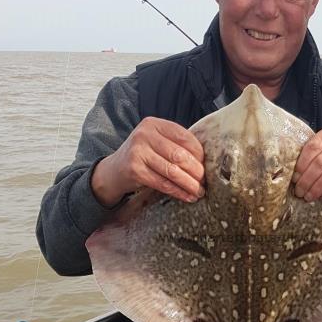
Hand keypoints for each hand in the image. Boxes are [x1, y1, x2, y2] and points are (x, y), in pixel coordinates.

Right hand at [91, 117, 205, 206]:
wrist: (114, 170)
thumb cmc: (142, 156)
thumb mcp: (156, 142)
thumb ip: (175, 144)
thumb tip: (206, 161)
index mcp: (154, 124)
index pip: (184, 137)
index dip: (200, 153)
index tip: (207, 165)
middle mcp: (144, 135)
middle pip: (180, 155)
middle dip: (197, 171)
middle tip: (205, 182)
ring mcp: (138, 152)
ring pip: (173, 171)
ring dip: (190, 184)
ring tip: (199, 191)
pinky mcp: (135, 170)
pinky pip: (163, 183)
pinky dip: (178, 191)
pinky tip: (188, 196)